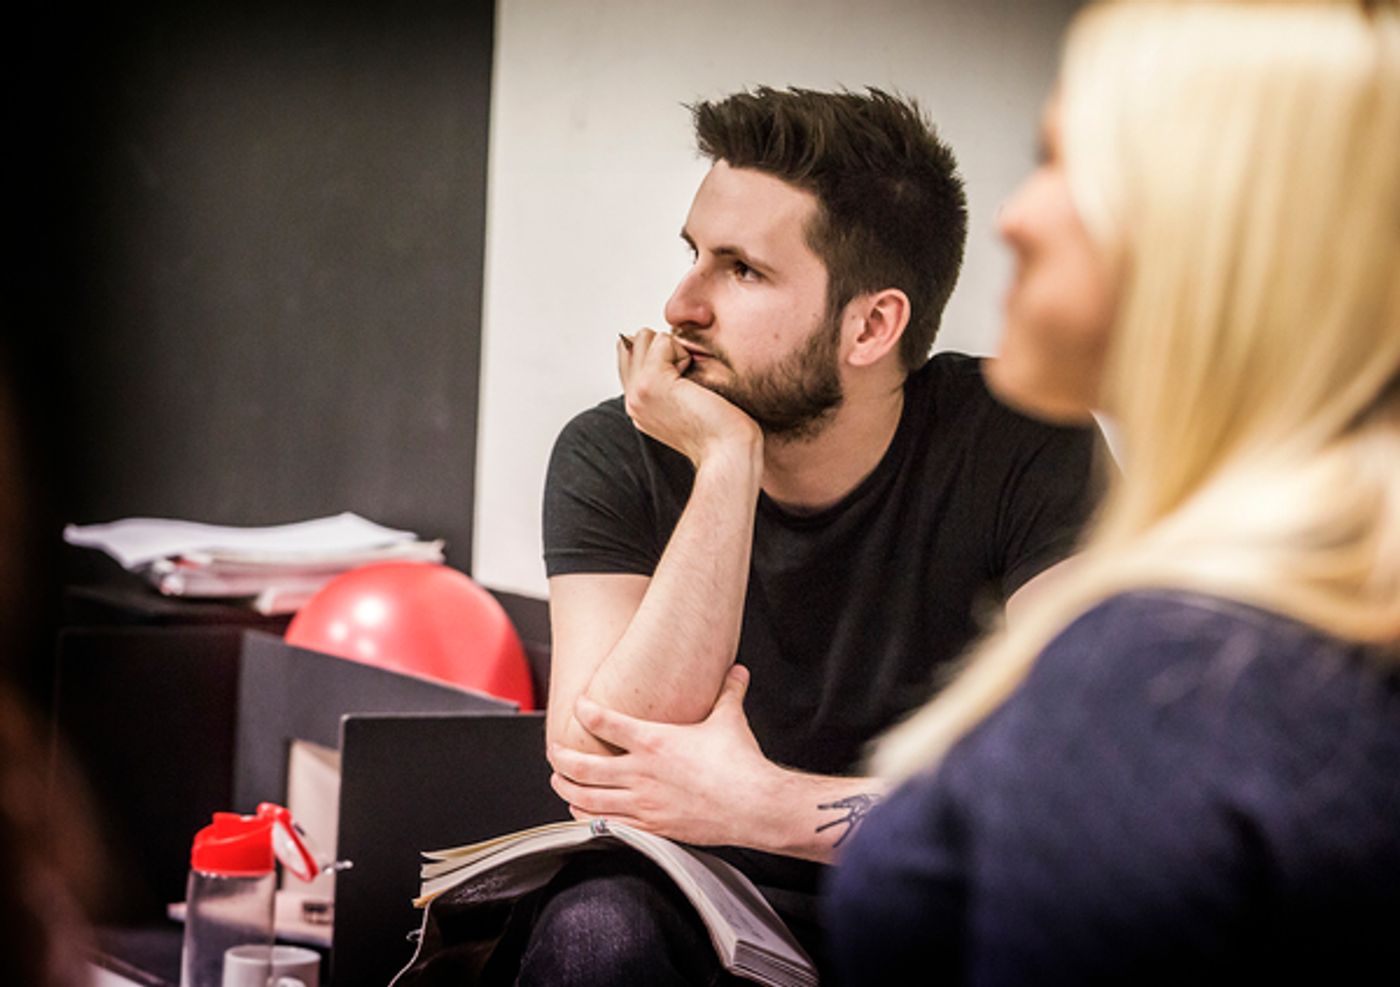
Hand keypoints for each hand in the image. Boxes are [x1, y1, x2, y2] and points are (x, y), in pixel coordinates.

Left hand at [548, 665, 783, 847]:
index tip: (578, 706)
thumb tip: (736, 671)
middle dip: (562, 758)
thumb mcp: (729, 719)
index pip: (605, 722)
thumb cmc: (740, 764)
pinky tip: (582, 814)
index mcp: (654, 741)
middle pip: (584, 766)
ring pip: (590, 798)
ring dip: (568, 789)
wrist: (754, 805)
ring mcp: (644, 802)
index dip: (585, 711)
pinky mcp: (653, 827)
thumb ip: (727, 693)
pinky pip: (610, 825)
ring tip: (559, 782)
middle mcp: (641, 772)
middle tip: (554, 752)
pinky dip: (589, 818)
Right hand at [616, 329, 760, 465]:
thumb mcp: (688, 399)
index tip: (685, 381)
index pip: (631, 355)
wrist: (728, 452)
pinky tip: (695, 385)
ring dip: (674, 351)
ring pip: (646, 337)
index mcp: (639, 405)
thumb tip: (663, 343)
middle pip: (636, 341)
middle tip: (689, 383)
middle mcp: (632, 400)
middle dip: (666, 348)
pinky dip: (684, 354)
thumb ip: (668, 376)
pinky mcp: (650, 382)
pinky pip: (662, 341)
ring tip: (691, 384)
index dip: (660, 354)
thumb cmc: (721, 430)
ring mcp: (637, 392)